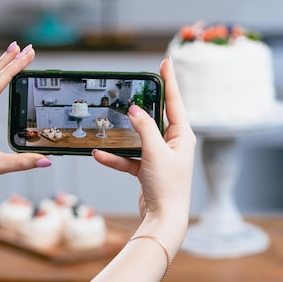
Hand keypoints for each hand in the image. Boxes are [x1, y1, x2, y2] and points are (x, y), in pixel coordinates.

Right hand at [92, 57, 195, 246]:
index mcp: (183, 136)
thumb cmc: (167, 186)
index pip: (174, 102)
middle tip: (132, 85)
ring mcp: (160, 157)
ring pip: (139, 138)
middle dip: (142, 105)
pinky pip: (129, 158)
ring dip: (123, 135)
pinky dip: (116, 157)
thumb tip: (135, 109)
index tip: (165, 62)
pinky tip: (99, 154)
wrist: (163, 219)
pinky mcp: (148, 170)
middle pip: (155, 117)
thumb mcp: (155, 152)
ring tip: (108, 120)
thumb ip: (144, 128)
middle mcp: (174, 144)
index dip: (169, 80)